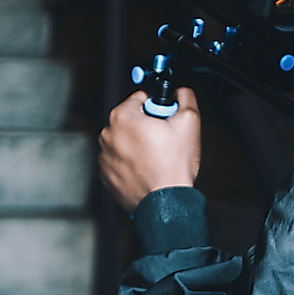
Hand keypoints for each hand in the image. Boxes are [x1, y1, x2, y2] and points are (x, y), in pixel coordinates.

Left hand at [98, 87, 200, 211]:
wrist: (165, 201)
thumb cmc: (172, 166)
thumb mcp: (189, 122)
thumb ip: (185, 98)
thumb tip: (182, 92)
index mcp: (122, 116)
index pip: (140, 97)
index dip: (156, 107)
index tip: (164, 119)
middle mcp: (108, 134)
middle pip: (130, 118)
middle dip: (146, 125)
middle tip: (162, 139)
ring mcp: (105, 156)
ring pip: (124, 140)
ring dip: (137, 144)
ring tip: (155, 157)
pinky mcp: (106, 174)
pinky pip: (119, 160)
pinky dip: (130, 162)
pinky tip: (146, 168)